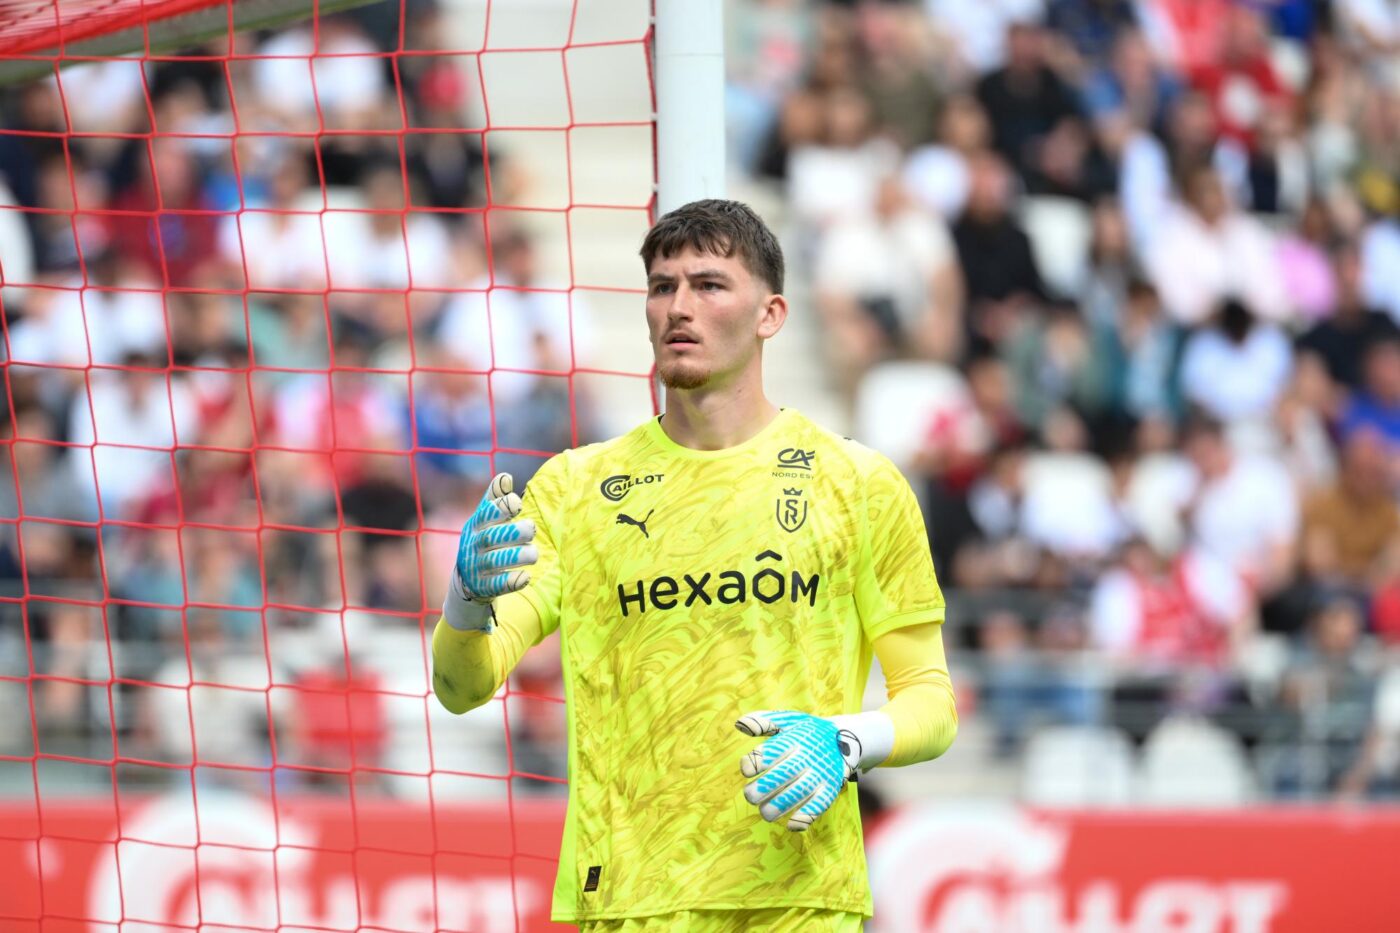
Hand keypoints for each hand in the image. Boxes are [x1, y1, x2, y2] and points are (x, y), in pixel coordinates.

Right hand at [442, 472, 537, 630]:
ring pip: (495, 562)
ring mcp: (476, 568)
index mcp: (475, 526)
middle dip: (513, 532)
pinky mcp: (483, 588)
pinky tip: (526, 577)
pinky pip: (496, 586)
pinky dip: (511, 581)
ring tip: (534, 554)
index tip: (518, 503)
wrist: (467, 580)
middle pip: (491, 538)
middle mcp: (473, 546)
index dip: (501, 508)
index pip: (485, 515)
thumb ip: (495, 499)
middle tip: (532, 528)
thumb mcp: (485, 520)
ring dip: (517, 556)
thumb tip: (505, 477)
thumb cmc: (484, 541)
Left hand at [735, 710, 861, 831]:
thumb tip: (740, 725)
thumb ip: (763, 722)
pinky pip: (819, 805)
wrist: (845, 739)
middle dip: (764, 788)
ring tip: (765, 813)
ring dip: (779, 805)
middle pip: (784, 774)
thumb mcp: (787, 720)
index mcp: (795, 739)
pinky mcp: (830, 789)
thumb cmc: (806, 731)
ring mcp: (820, 774)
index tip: (747, 770)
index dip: (757, 762)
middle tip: (750, 796)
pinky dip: (805, 817)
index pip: (774, 751)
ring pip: (799, 792)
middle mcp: (808, 756)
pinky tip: (790, 825)